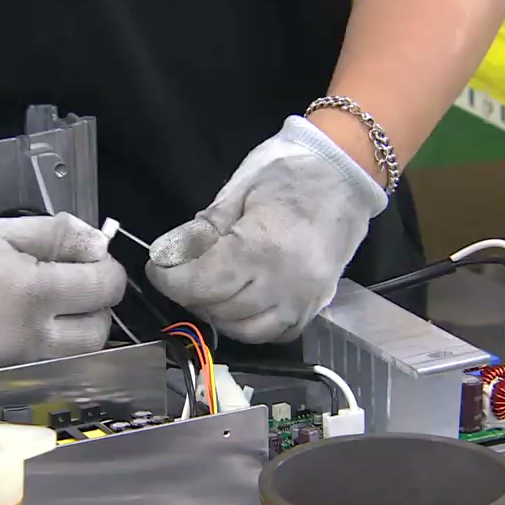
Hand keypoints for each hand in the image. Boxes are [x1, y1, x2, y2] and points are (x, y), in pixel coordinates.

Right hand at [0, 199, 125, 368]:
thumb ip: (55, 236)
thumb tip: (96, 243)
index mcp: (34, 294)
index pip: (102, 288)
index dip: (107, 269)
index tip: (94, 258)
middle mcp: (32, 337)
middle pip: (97, 333)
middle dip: (98, 307)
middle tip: (80, 283)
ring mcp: (16, 360)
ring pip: (74, 355)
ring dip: (79, 330)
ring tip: (59, 302)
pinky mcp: (0, 371)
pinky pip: (45, 363)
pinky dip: (52, 344)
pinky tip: (34, 321)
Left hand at [145, 116, 387, 343]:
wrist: (347, 173)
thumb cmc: (291, 171)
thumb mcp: (240, 189)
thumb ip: (205, 230)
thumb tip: (170, 256)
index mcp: (263, 247)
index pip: (201, 282)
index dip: (169, 278)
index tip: (158, 267)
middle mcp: (285, 283)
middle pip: (218, 308)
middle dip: (191, 292)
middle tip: (184, 271)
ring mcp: (303, 301)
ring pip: (243, 329)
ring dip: (218, 311)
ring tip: (211, 286)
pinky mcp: (314, 308)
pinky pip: (272, 334)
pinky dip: (249, 324)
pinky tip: (241, 301)